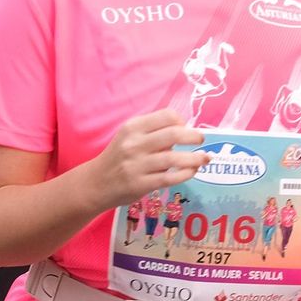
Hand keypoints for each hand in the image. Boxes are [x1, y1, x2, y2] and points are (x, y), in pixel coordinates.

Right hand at [83, 109, 207, 210]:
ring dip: (195, 158)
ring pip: (174, 158)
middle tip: (201, 140)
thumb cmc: (118, 158)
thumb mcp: (129, 138)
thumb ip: (152, 133)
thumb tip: (184, 133)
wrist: (96, 183)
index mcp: (133, 127)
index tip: (186, 128)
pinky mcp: (140, 184)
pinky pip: (170, 177)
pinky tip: (192, 171)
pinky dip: (186, 173)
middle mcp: (134, 144)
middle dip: (194, 137)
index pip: (166, 116)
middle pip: (174, 134)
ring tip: (205, 159)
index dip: (181, 121)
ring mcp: (137, 165)